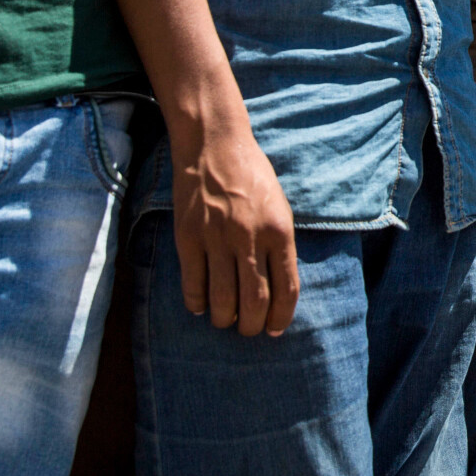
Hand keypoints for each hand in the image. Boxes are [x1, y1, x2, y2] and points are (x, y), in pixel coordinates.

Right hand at [170, 107, 299, 336]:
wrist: (214, 145)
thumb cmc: (252, 176)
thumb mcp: (279, 207)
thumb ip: (279, 245)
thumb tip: (279, 289)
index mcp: (279, 230)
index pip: (287, 288)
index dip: (282, 317)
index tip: (275, 329)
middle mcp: (250, 237)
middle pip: (255, 301)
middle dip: (252, 326)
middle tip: (248, 330)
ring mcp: (217, 238)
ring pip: (223, 299)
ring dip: (225, 319)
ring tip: (225, 321)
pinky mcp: (188, 237)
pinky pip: (193, 284)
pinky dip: (197, 303)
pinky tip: (201, 306)